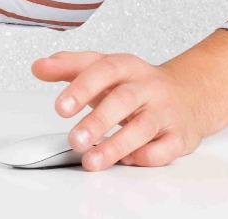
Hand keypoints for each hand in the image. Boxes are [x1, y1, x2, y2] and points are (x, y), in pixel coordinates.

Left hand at [33, 51, 208, 169]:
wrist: (189, 95)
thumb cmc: (136, 84)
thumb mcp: (103, 68)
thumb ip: (69, 67)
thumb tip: (38, 67)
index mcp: (127, 66)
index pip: (104, 71)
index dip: (81, 88)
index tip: (60, 108)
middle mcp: (148, 87)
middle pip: (124, 100)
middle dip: (97, 122)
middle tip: (74, 140)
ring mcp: (166, 112)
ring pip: (144, 128)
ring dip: (116, 146)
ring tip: (91, 160)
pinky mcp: (179, 136)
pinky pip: (165, 149)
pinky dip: (145, 156)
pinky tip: (126, 160)